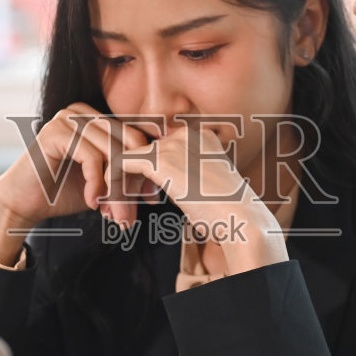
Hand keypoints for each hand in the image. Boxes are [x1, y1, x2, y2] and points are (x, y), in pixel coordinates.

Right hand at [0, 103, 155, 263]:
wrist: (24, 202)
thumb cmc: (64, 192)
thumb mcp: (105, 184)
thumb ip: (129, 177)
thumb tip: (161, 185)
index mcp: (98, 117)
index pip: (137, 137)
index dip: (147, 169)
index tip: (151, 200)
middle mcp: (84, 111)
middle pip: (129, 143)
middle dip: (134, 183)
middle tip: (131, 214)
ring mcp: (68, 117)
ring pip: (112, 153)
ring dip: (115, 190)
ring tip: (112, 215)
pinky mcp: (55, 131)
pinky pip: (91, 156)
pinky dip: (95, 184)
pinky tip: (90, 203)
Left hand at [119, 120, 289, 273]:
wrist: (242, 221)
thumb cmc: (229, 215)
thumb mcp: (208, 188)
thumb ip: (188, 178)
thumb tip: (172, 185)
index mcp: (203, 137)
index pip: (161, 149)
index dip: (148, 176)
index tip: (147, 201)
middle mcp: (187, 134)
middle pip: (143, 152)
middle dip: (130, 181)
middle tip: (122, 208)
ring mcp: (172, 144)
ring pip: (128, 159)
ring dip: (119, 187)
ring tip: (117, 213)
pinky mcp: (158, 159)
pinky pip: (119, 165)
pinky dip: (112, 186)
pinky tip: (113, 206)